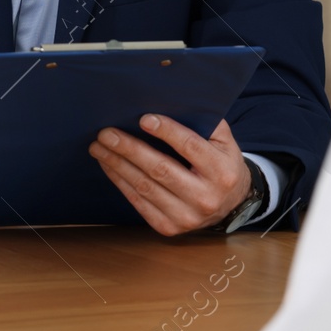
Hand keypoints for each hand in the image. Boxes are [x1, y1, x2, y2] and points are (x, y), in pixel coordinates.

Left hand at [89, 115, 250, 235]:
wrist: (231, 205)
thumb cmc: (221, 164)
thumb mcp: (224, 141)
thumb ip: (203, 122)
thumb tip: (168, 104)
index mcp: (222, 171)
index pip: (190, 147)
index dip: (166, 132)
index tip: (143, 119)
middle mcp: (205, 197)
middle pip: (160, 169)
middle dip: (129, 149)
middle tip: (106, 133)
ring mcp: (186, 216)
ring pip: (144, 187)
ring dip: (117, 165)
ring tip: (99, 147)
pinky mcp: (168, 227)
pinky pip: (138, 202)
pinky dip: (120, 181)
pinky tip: (109, 166)